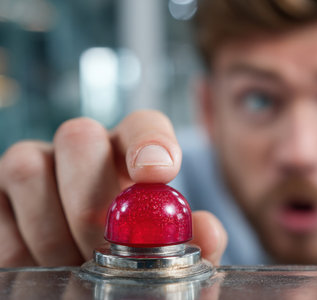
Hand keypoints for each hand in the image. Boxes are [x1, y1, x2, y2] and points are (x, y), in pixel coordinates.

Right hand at [0, 110, 226, 266]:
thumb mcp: (167, 247)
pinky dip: (21, 249)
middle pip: (79, 138)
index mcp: (131, 153)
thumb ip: (191, 240)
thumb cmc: (133, 247)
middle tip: (105, 250)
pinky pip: (0, 214)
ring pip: (29, 170)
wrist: (84, 259)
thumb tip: (207, 230)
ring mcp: (35, 166)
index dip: (150, 141)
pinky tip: (48, 269)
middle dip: (92, 202)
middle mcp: (81, 149)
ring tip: (75, 267)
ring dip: (53, 231)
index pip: (143, 124)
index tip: (158, 174)